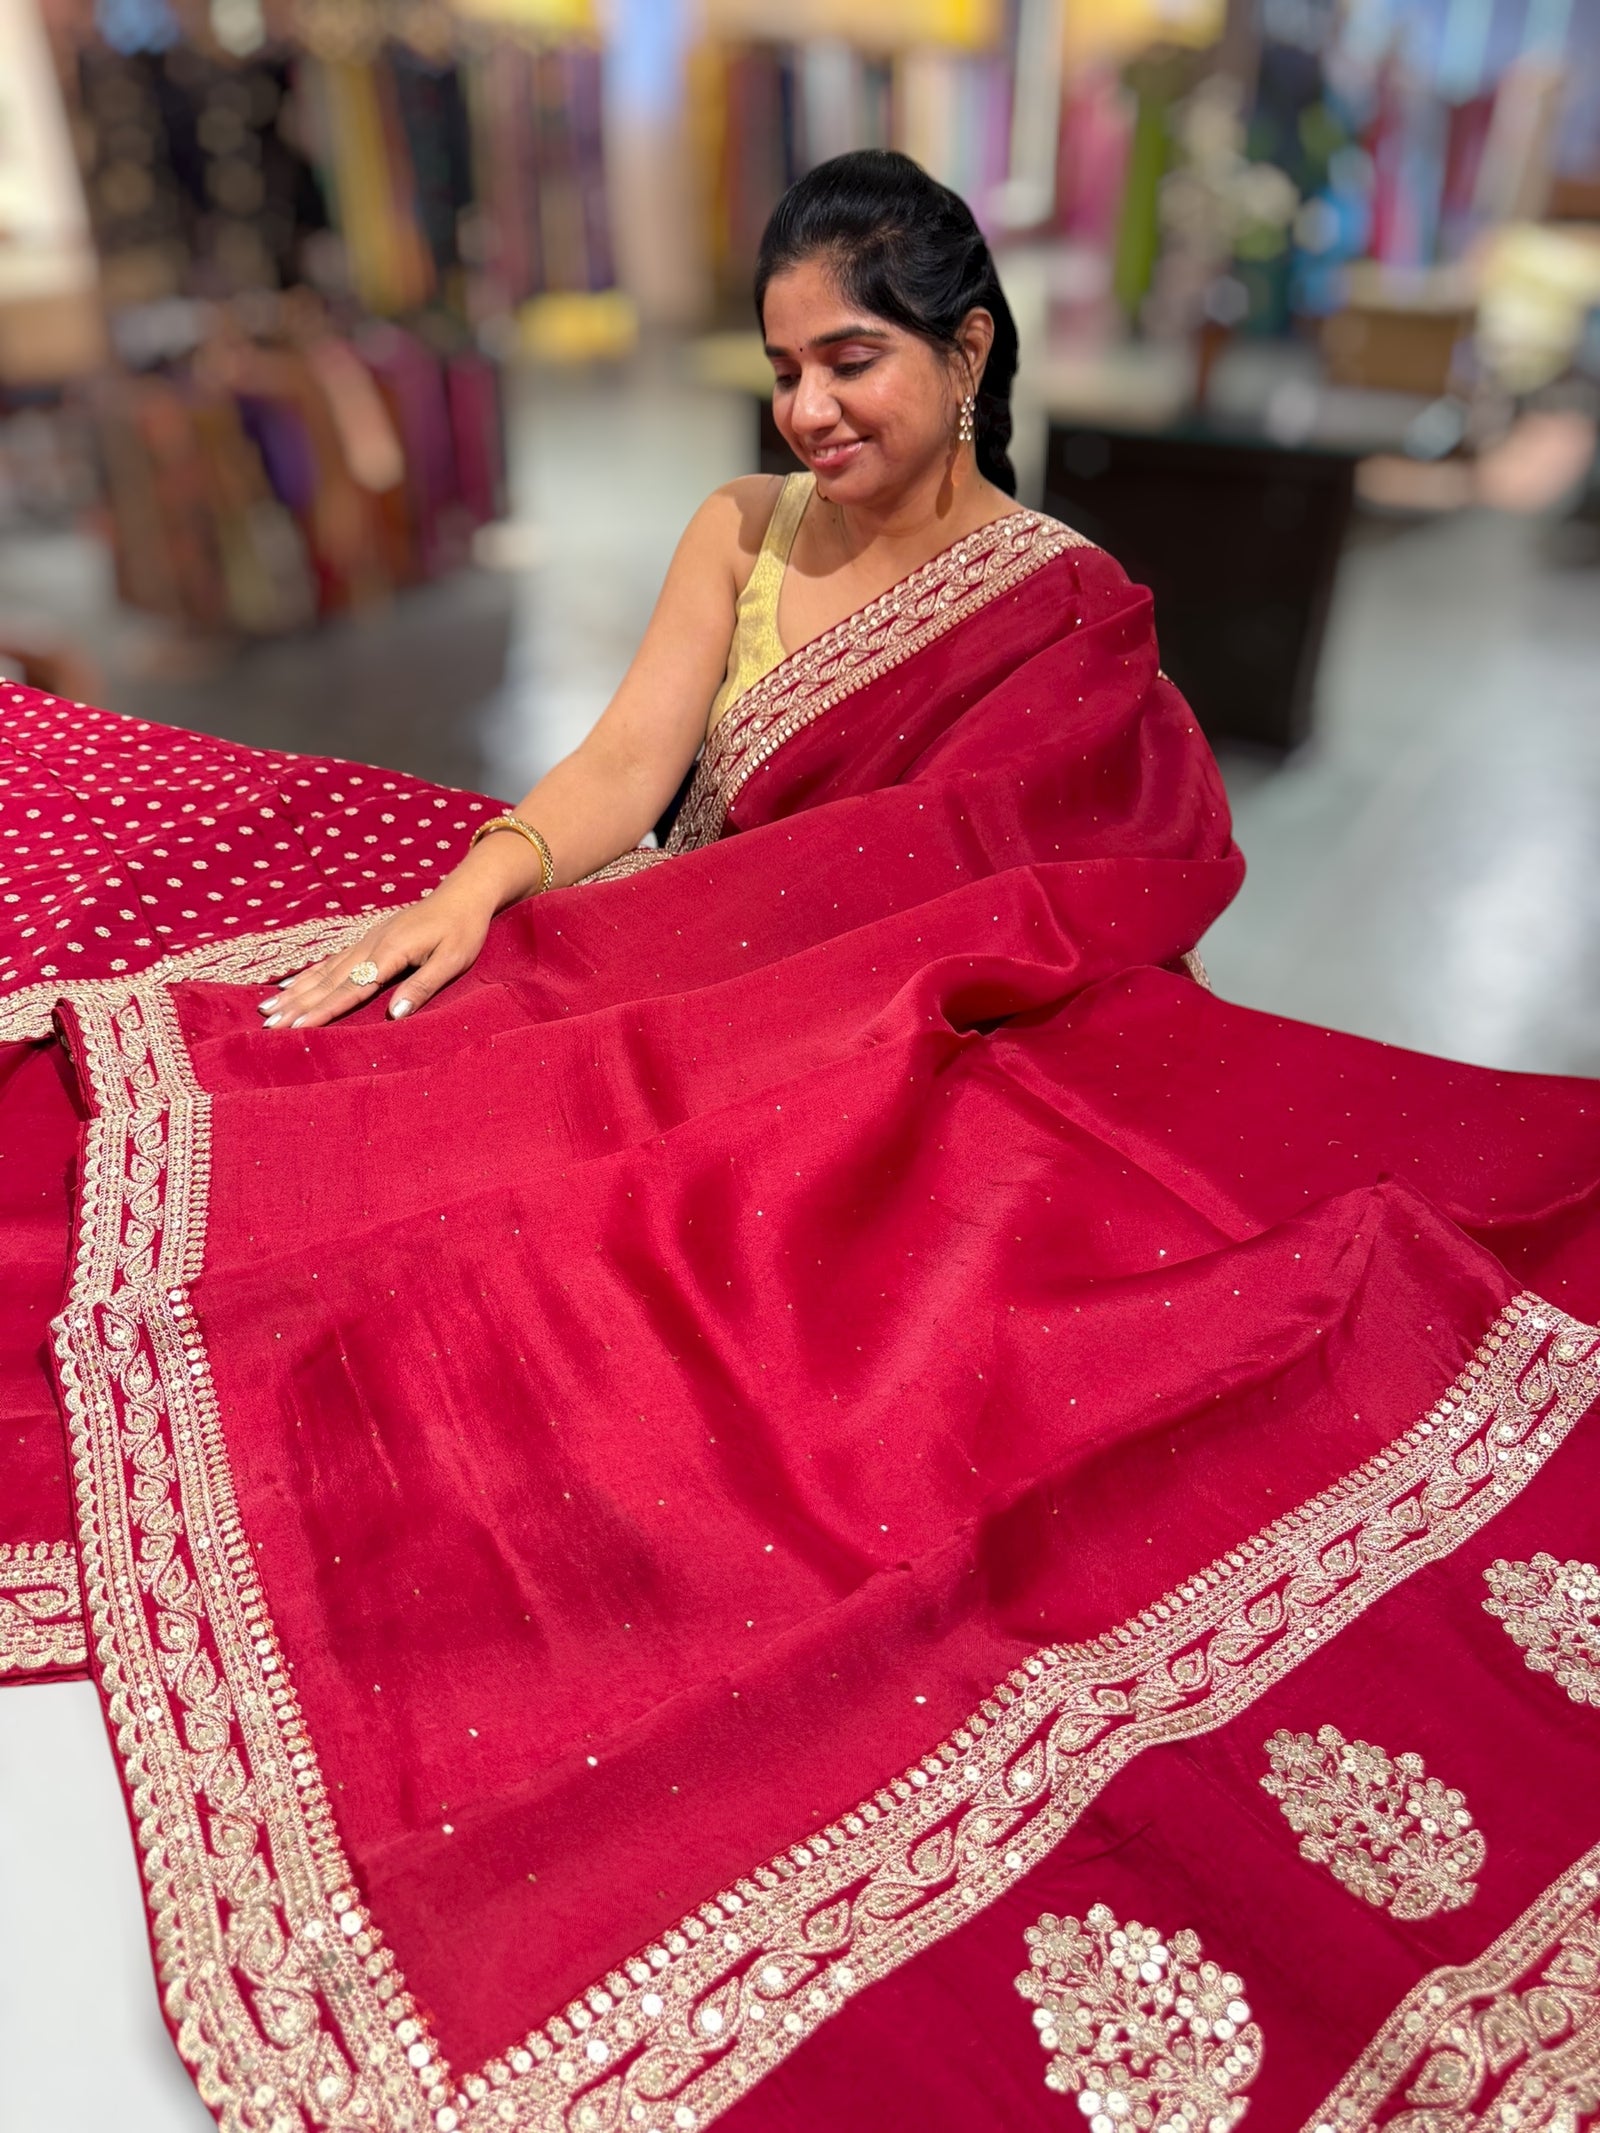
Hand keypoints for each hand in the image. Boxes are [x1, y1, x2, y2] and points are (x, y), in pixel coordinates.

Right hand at [259, 878, 495, 1030]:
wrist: (462, 895)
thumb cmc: (463, 930)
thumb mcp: (452, 960)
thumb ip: (422, 987)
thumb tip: (394, 1015)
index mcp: (391, 952)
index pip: (351, 988)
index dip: (323, 1010)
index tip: (297, 1027)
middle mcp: (370, 945)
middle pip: (328, 981)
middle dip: (297, 1005)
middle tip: (267, 1025)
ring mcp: (366, 941)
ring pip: (324, 971)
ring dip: (294, 992)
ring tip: (266, 1009)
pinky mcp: (367, 940)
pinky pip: (331, 961)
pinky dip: (307, 975)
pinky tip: (289, 986)